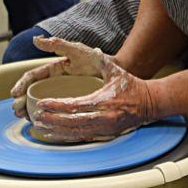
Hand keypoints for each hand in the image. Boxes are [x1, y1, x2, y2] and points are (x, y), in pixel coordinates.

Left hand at [8, 36, 162, 142]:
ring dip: (57, 131)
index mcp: (104, 100)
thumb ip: (103, 60)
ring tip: (40, 127)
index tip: (43, 104)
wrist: (150, 103)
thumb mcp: (117, 71)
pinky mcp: (105, 135)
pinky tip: (55, 135)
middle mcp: (103, 117)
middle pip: (72, 122)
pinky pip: (82, 137)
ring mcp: (104, 128)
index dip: (57, 106)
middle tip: (37, 117)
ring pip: (76, 132)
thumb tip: (94, 50)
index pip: (75, 105)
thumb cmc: (132, 86)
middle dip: (53, 120)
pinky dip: (67, 137)